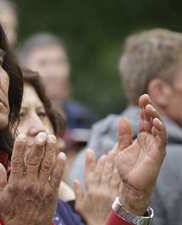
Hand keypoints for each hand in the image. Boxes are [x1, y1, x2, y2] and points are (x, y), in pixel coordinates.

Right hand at [0, 132, 66, 224]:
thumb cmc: (10, 214)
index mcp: (15, 183)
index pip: (17, 160)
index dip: (20, 147)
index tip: (22, 136)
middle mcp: (29, 183)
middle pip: (35, 160)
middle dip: (39, 145)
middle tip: (42, 133)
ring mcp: (42, 188)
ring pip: (47, 165)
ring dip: (50, 150)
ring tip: (51, 138)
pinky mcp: (52, 193)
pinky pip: (57, 176)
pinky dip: (60, 165)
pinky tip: (62, 155)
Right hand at [74, 149, 119, 224]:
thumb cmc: (92, 218)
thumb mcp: (81, 207)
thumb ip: (78, 193)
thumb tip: (75, 181)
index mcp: (90, 190)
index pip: (89, 172)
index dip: (90, 161)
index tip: (90, 151)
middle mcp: (100, 189)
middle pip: (103, 170)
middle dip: (105, 158)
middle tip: (108, 148)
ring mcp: (110, 192)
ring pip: (112, 173)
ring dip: (114, 162)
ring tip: (115, 151)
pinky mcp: (119, 196)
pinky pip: (120, 181)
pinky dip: (121, 171)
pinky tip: (122, 165)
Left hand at [115, 94, 166, 214]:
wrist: (131, 186)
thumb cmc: (127, 169)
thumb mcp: (122, 148)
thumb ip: (123, 135)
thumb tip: (123, 119)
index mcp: (142, 137)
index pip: (145, 119)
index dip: (144, 108)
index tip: (141, 97)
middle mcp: (151, 140)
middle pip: (153, 120)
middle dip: (149, 108)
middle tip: (145, 97)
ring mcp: (155, 146)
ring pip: (159, 128)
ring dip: (155, 116)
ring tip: (149, 107)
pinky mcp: (158, 153)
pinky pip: (160, 139)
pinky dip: (159, 130)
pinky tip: (155, 121)